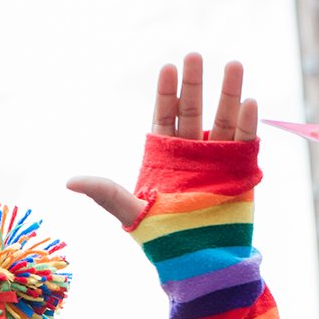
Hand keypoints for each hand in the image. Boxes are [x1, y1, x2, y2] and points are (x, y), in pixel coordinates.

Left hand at [68, 54, 260, 228]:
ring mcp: (217, 159)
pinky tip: (249, 101)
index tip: (167, 67)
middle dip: (195, 83)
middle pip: (193, 110)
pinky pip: (245, 141)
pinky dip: (247, 122)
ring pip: (223, 119)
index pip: (164, 116)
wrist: (201, 263)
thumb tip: (69, 182)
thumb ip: (106, 193)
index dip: (166, 92)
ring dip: (229, 93)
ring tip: (233, 64)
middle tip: (195, 55)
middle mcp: (191, 152)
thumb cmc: (164, 239)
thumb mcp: (131, 212)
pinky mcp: (239, 171)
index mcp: (164, 156)